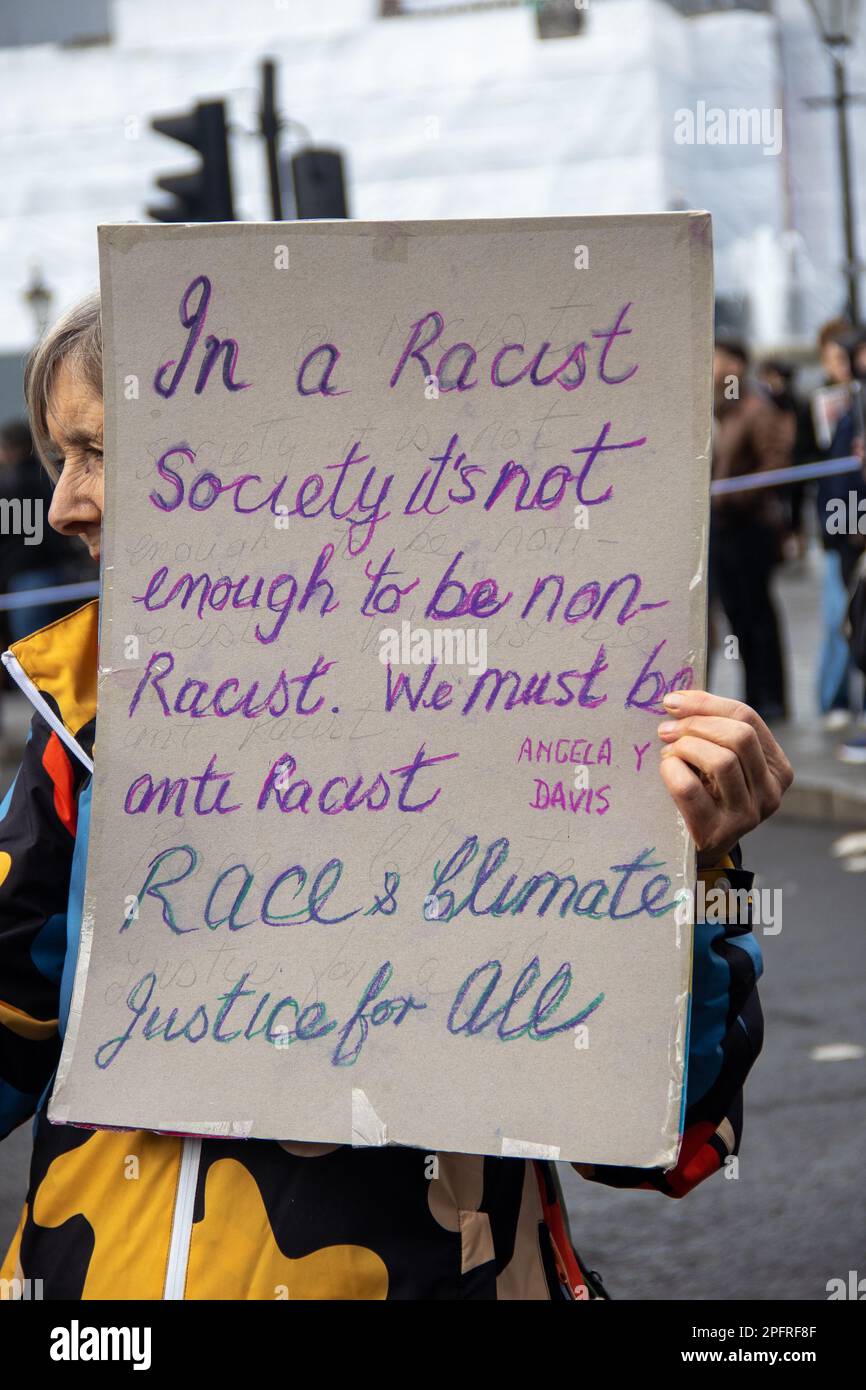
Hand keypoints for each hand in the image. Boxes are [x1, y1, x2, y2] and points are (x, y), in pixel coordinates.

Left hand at [657, 690, 793, 866]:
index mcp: (777, 768)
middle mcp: (771, 792)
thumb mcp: (720, 761)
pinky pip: (689, 788)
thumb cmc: (706, 794)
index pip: (748, 718)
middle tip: (665, 729)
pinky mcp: (718, 833)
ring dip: (685, 747)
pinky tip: (665, 770)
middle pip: (739, 736)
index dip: (707, 703)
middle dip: (696, 724)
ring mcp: (748, 816)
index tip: (672, 701)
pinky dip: (671, 770)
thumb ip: (713, 730)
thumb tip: (678, 699)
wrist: (696, 849)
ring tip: (668, 752)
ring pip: (721, 760)